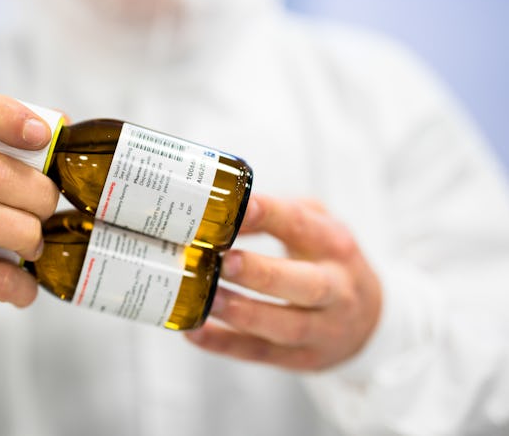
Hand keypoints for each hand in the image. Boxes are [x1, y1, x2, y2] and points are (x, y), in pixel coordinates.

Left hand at [185, 194, 381, 370]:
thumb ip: (276, 214)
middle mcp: (337, 289)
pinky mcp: (302, 358)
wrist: (371, 318)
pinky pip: (260, 353)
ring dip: (242, 313)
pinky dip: (225, 344)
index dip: (270, 215)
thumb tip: (223, 213)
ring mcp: (323, 329)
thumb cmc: (328, 261)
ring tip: (206, 298)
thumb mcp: (315, 225)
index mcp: (336, 245)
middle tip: (224, 261)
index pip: (303, 226)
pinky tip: (195, 331)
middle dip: (262, 273)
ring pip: (284, 326)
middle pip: (306, 284)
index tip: (238, 208)